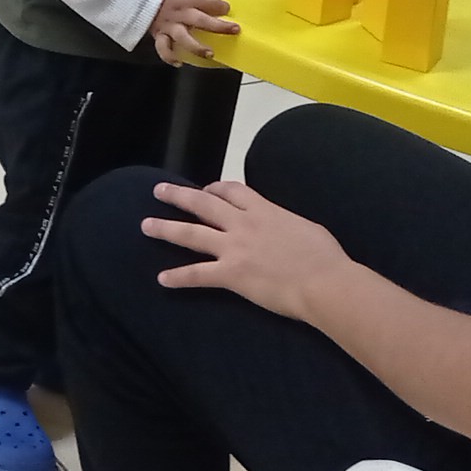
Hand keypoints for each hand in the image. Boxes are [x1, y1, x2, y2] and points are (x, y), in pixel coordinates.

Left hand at [142, 177, 350, 323]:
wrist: (324, 282)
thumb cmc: (325, 257)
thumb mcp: (306, 227)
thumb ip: (286, 224)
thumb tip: (285, 227)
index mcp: (264, 210)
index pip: (232, 191)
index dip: (215, 189)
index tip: (206, 190)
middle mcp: (244, 224)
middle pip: (203, 204)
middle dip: (178, 196)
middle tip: (159, 190)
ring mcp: (234, 248)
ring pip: (192, 234)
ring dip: (166, 229)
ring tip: (146, 226)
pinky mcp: (231, 274)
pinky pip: (198, 274)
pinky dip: (178, 277)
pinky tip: (162, 280)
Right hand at [147, 0, 236, 65]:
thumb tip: (218, 4)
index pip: (209, 2)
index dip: (222, 6)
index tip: (227, 9)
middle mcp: (179, 13)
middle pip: (201, 20)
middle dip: (219, 26)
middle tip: (234, 30)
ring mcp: (169, 26)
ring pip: (183, 38)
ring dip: (197, 47)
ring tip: (210, 54)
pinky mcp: (159, 35)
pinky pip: (163, 48)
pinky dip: (169, 57)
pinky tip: (179, 63)